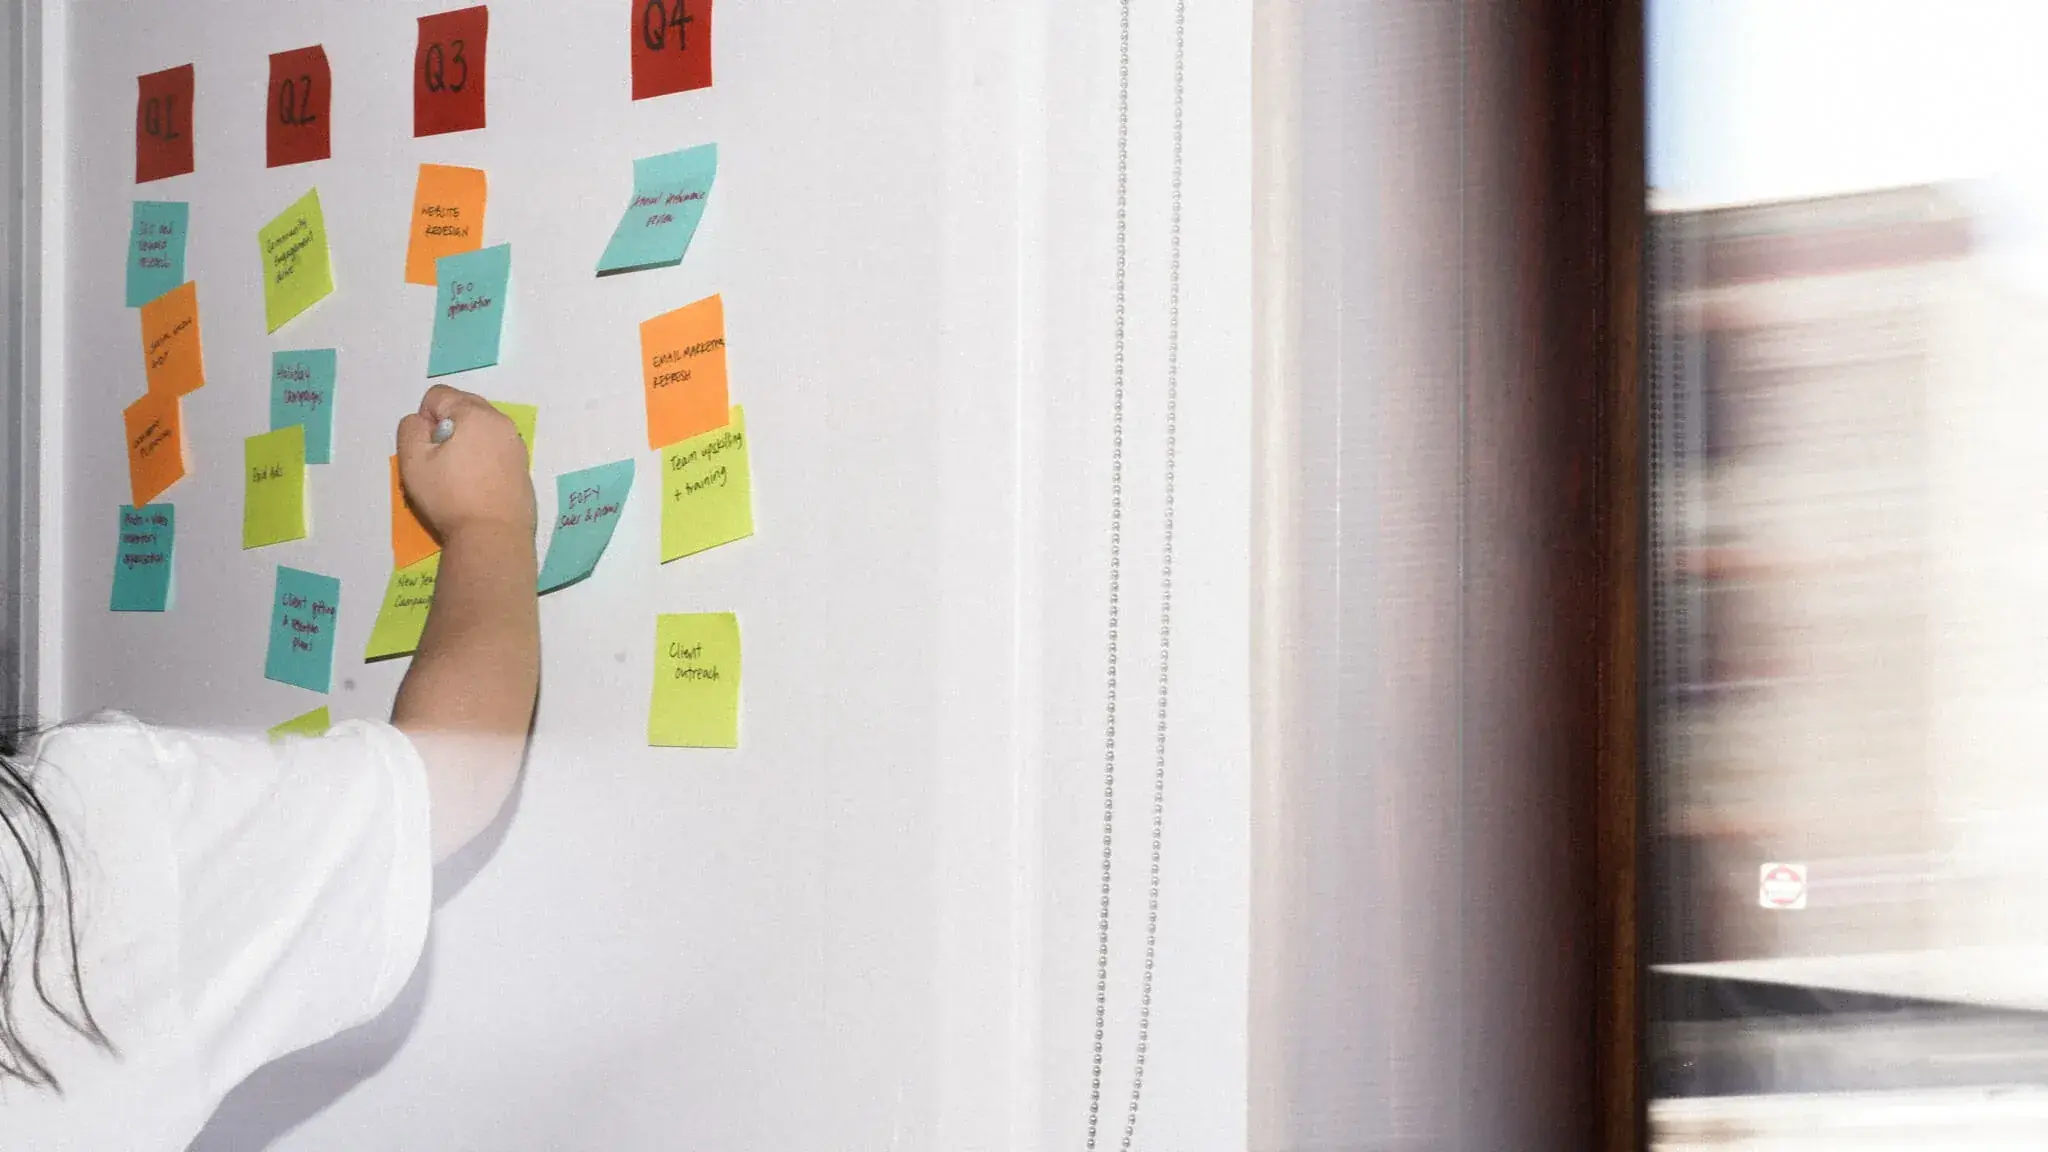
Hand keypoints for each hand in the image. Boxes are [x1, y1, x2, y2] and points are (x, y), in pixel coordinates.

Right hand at [394, 385, 534, 542]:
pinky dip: (484, 458)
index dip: (424, 418)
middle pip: (464, 407)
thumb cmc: (450, 496)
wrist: (494, 536)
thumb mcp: (413, 460)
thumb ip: (410, 429)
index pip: (438, 395)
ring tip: (459, 475)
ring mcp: (517, 445)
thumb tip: (422, 421)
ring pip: (482, 429)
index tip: (427, 448)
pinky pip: (497, 450)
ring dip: (466, 442)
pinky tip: (477, 486)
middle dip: (447, 427)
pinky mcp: (524, 467)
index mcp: (475, 413)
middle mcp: (501, 422)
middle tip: (441, 461)